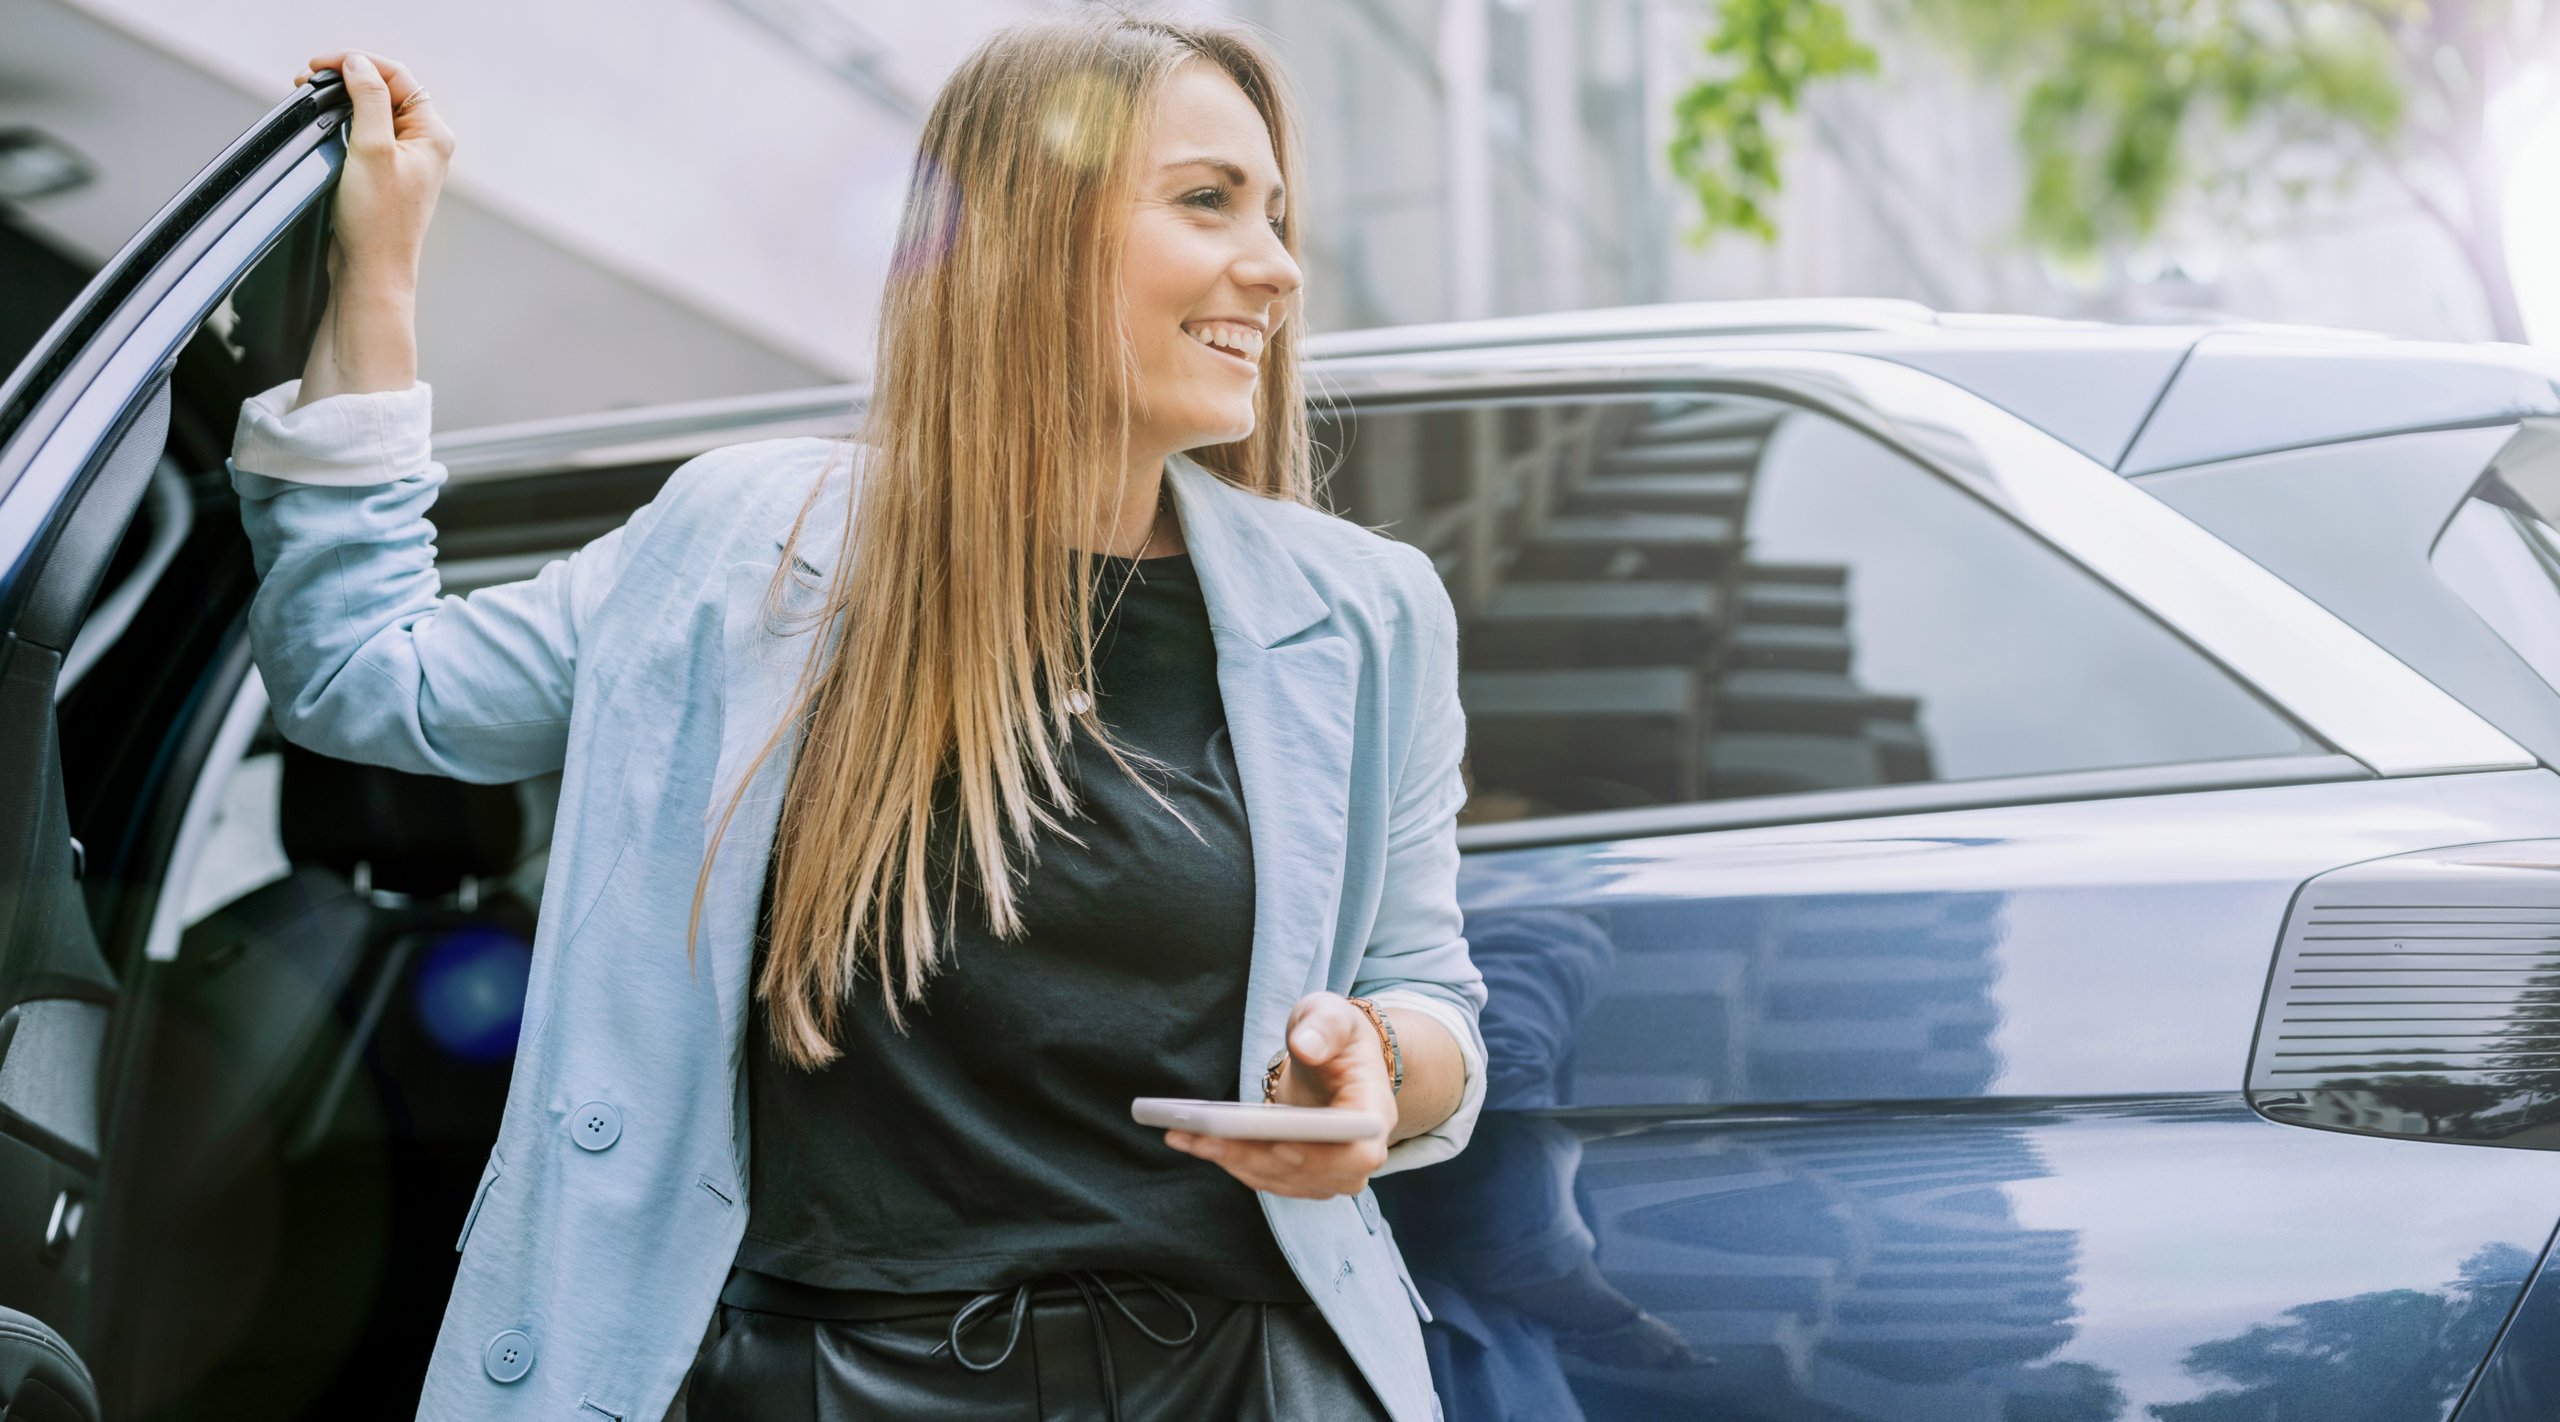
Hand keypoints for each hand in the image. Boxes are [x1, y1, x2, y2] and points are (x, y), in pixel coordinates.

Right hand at [294, 50, 452, 279]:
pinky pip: (364, 133)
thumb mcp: (372, 149)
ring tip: (310, 95)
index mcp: (433, 134)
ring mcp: (405, 159)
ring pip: (372, 111)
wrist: (372, 271)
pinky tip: (320, 123)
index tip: (320, 64)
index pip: (397, 76)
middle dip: (346, 78)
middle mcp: (424, 144)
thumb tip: (358, 64)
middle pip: (385, 90)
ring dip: (341, 99)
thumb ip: (369, 100)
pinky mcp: (385, 173)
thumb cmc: (377, 221)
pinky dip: (341, 121)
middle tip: (308, 79)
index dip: (358, 62)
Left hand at [1163, 992, 1396, 1198]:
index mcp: (1373, 1111)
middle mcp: (1359, 1151)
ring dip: (1234, 1162)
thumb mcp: (1331, 1014)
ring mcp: (1332, 1170)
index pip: (1359, 1151)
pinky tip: (1195, 1142)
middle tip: (1205, 1137)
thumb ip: (1323, 1026)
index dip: (1322, 1158)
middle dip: (1255, 1157)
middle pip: (1312, 1173)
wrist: (1330, 1058)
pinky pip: (1269, 1178)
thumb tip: (1305, 1047)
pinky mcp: (1304, 1176)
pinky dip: (1232, 1163)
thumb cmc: (1332, 1034)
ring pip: (1283, 1180)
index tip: (1280, 1146)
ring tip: (1186, 1136)